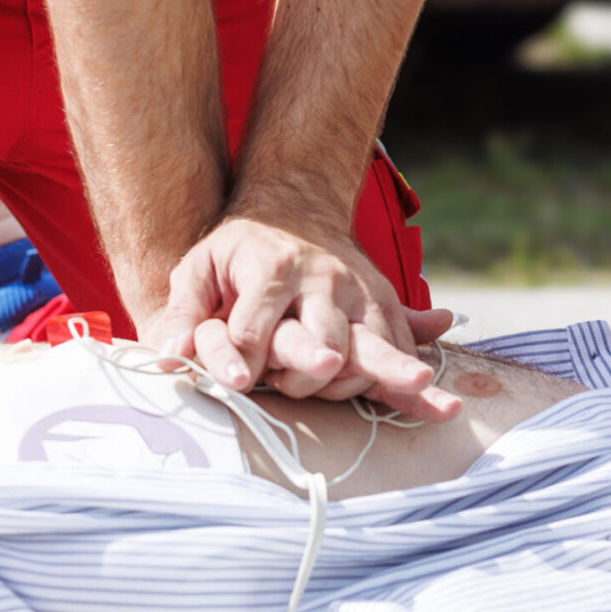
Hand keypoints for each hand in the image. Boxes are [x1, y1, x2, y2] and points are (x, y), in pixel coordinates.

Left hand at [151, 212, 458, 417]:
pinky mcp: (382, 304)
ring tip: (398, 395)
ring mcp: (358, 293)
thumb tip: (169, 363)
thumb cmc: (238, 248)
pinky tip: (440, 405)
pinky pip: (400, 346)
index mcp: (273, 270)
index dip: (243, 359)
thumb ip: (184, 314)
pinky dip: (414, 380)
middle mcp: (323, 281)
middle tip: (305, 380)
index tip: (237, 384)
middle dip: (312, 370)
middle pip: (324, 341)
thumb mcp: (199, 267)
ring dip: (374, 377)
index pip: (256, 327)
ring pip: (371, 346)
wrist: (294, 206)